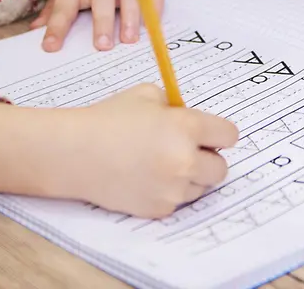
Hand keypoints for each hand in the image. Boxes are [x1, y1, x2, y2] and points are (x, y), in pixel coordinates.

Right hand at [0, 85, 237, 216]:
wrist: (75, 152)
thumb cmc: (109, 118)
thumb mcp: (147, 95)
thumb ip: (177, 107)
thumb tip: (197, 121)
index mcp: (186, 127)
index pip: (229, 135)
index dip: (219, 133)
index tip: (210, 135)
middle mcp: (185, 160)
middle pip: (221, 168)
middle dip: (207, 158)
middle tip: (187, 150)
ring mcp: (172, 189)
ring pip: (201, 187)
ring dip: (189, 176)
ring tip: (160, 163)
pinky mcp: (159, 209)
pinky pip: (178, 201)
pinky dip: (169, 191)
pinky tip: (146, 177)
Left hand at [35, 0, 191, 51]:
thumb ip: (54, 9)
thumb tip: (34, 31)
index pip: (64, 5)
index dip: (56, 27)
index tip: (50, 48)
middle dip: (102, 21)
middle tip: (102, 46)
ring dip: (131, 17)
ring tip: (129, 40)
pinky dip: (154, 8)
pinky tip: (151, 26)